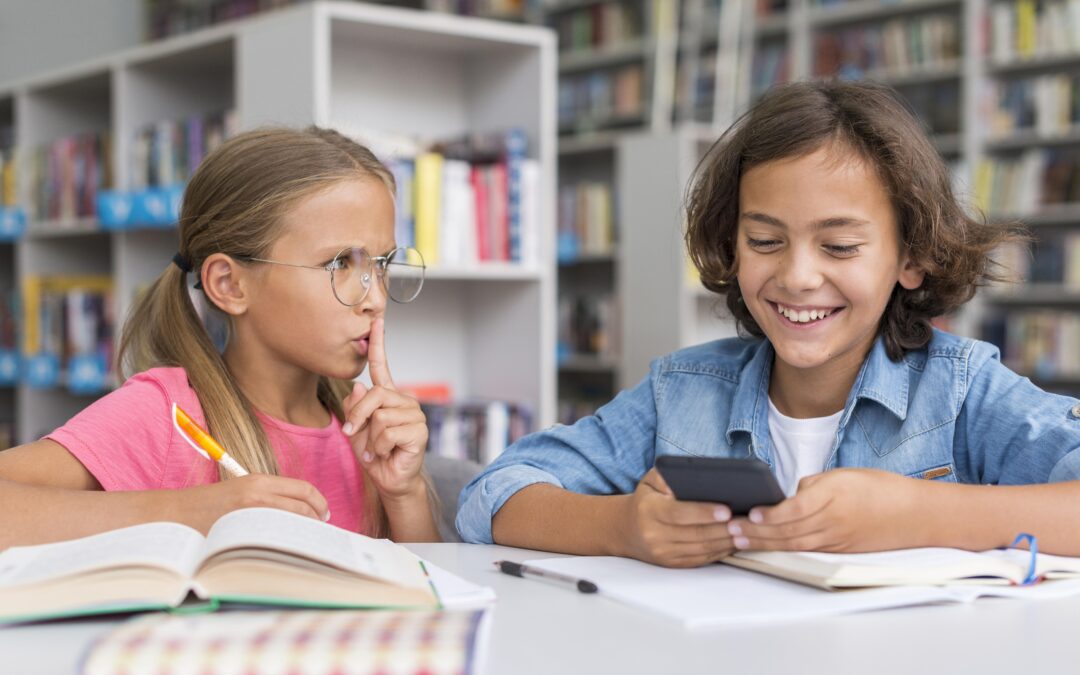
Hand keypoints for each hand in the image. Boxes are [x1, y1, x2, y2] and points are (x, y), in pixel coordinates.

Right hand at [181, 474, 329, 532]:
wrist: (174, 514)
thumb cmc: (207, 505)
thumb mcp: (239, 490)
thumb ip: (267, 496)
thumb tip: (300, 511)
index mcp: (258, 480)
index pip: (303, 489)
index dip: (319, 502)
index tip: (323, 513)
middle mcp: (257, 494)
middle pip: (303, 507)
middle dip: (316, 519)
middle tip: (320, 530)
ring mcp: (250, 515)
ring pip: (292, 523)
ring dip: (304, 532)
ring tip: (306, 541)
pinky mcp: (241, 534)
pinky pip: (274, 540)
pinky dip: (285, 544)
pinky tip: (286, 550)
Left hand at [341, 317, 428, 500]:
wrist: (390, 480)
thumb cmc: (375, 455)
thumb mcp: (356, 430)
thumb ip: (354, 409)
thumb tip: (358, 388)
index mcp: (388, 397)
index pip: (382, 367)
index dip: (379, 344)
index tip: (377, 322)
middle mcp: (404, 401)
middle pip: (373, 395)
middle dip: (357, 416)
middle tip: (353, 433)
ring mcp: (414, 415)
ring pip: (379, 416)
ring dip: (370, 438)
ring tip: (377, 449)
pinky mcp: (419, 431)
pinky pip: (388, 431)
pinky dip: (379, 446)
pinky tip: (386, 453)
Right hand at [620, 468, 735, 567]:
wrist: (627, 529)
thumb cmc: (646, 500)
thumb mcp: (650, 481)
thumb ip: (668, 475)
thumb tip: (692, 478)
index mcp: (649, 511)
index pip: (680, 513)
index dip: (704, 512)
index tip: (726, 509)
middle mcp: (655, 535)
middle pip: (696, 534)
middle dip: (723, 528)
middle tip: (745, 520)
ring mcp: (664, 553)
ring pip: (702, 548)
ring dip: (726, 541)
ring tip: (745, 530)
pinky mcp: (673, 564)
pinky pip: (702, 558)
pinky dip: (721, 550)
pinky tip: (733, 540)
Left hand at [726, 468, 923, 552]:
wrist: (916, 515)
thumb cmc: (880, 488)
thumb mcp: (843, 475)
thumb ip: (813, 484)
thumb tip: (788, 497)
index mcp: (834, 495)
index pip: (796, 508)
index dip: (772, 514)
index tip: (752, 513)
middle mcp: (834, 520)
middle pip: (789, 529)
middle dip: (757, 532)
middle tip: (731, 530)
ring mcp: (837, 539)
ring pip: (794, 544)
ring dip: (764, 544)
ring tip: (740, 541)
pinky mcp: (840, 550)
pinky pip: (806, 550)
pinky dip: (782, 549)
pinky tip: (765, 547)